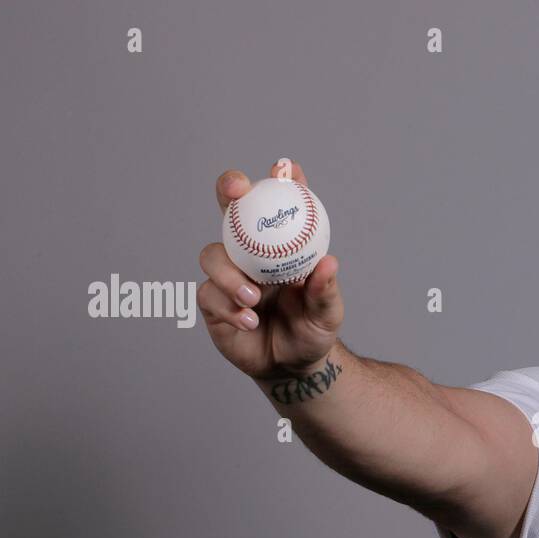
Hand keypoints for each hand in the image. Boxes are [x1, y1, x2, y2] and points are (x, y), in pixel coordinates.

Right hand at [197, 160, 343, 380]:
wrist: (292, 367)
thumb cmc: (311, 330)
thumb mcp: (327, 313)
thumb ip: (325, 291)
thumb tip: (329, 264)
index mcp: (280, 247)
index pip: (276, 206)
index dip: (278, 181)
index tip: (285, 168)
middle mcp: (250, 253)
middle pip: (230, 211)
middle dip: (229, 190)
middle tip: (235, 191)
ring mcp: (228, 275)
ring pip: (212, 255)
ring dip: (229, 273)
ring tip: (252, 298)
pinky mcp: (213, 303)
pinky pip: (210, 295)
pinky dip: (229, 307)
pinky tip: (249, 321)